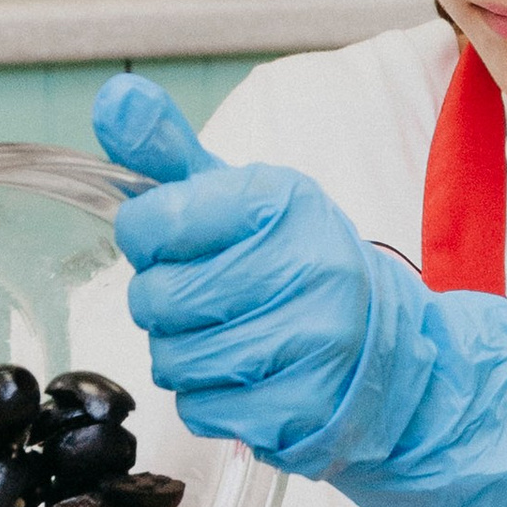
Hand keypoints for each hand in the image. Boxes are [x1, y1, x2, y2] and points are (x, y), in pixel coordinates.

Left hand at [93, 74, 506, 506]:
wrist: (391, 352)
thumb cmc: (301, 267)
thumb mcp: (245, 198)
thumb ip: (170, 151)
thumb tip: (114, 98)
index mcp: (282, 201)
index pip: (150, 223)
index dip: (148, 239)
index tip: (179, 243)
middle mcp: (306, 266)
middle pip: (155, 299)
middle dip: (166, 303)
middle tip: (209, 297)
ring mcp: (310, 342)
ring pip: (172, 359)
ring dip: (185, 354)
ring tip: (232, 337)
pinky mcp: (303, 407)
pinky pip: (201, 408)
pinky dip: (212, 399)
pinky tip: (250, 379)